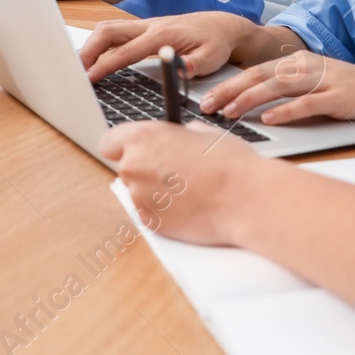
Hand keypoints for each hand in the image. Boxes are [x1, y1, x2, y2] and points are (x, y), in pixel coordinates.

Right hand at [80, 11, 250, 81]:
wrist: (221, 26)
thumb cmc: (215, 43)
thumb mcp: (212, 58)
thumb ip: (195, 64)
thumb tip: (181, 68)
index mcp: (163, 35)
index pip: (126, 50)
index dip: (105, 65)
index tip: (90, 77)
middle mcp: (149, 26)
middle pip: (108, 31)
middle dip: (88, 50)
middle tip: (76, 72)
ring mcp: (145, 25)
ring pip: (108, 29)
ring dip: (91, 45)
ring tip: (81, 67)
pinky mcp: (143, 29)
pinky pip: (115, 32)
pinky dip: (100, 43)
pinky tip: (94, 58)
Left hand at [100, 120, 268, 245]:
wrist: (245, 199)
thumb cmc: (229, 163)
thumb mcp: (201, 131)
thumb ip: (176, 135)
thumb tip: (174, 140)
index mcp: (141, 138)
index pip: (110, 142)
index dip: (124, 146)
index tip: (137, 149)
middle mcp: (133, 167)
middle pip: (127, 168)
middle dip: (146, 169)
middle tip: (175, 170)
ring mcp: (139, 198)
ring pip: (139, 192)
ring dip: (155, 191)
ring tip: (189, 189)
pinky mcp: (151, 223)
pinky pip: (150, 213)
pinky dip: (164, 211)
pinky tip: (189, 206)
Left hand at [200, 50, 354, 126]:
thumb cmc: (350, 97)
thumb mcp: (314, 89)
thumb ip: (286, 93)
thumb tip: (249, 108)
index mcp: (299, 63)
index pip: (256, 71)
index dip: (229, 83)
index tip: (206, 98)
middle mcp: (309, 66)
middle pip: (261, 75)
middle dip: (231, 89)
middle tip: (207, 106)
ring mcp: (325, 79)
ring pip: (280, 85)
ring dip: (252, 98)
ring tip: (230, 111)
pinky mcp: (340, 96)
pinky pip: (309, 103)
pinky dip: (288, 111)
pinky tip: (270, 119)